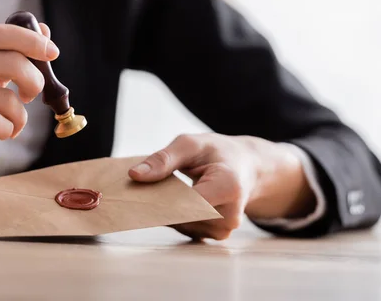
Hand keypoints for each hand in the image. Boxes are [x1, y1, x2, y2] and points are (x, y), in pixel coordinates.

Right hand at [0, 23, 57, 175]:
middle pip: (12, 63)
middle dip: (34, 82)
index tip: (53, 53)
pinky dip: (8, 130)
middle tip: (32, 95)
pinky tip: (3, 132)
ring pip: (7, 99)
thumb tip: (44, 29)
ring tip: (14, 122)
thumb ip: (11, 51)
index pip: (2, 33)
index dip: (33, 41)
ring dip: (21, 116)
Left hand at [129, 133, 315, 239]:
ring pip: (181, 225)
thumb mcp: (192, 144)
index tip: (136, 190)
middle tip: (142, 189)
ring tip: (165, 189)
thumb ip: (164, 159)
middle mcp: (230, 215)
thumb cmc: (218, 153)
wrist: (246, 168)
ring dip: (166, 210)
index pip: (186, 203)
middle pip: (182, 216)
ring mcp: (223, 230)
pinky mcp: (216, 236)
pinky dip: (174, 216)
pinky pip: (186, 228)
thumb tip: (135, 175)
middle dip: (159, 203)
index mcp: (229, 188)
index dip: (159, 198)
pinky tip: (173, 200)